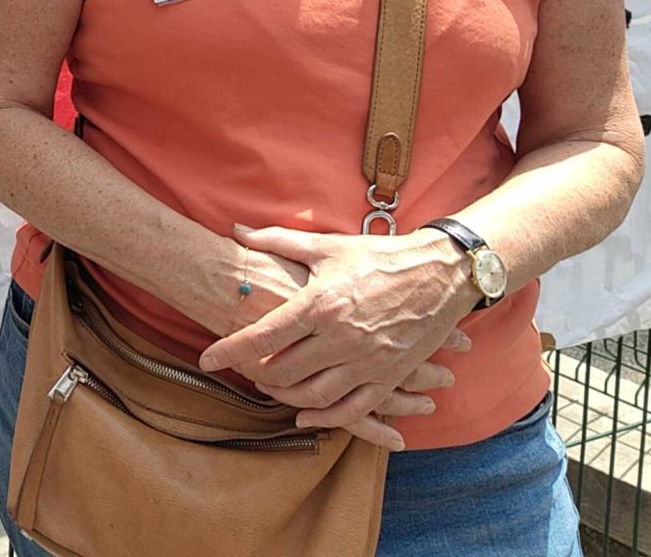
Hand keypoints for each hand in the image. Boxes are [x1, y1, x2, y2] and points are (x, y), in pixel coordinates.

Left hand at [198, 225, 476, 448]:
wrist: (443, 273)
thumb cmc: (382, 257)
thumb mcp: (329, 247)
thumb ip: (279, 242)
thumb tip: (238, 232)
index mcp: (321, 304)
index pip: (263, 336)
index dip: (230, 350)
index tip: (207, 359)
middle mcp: (341, 339)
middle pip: (282, 373)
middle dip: (257, 374)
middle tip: (245, 368)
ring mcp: (367, 362)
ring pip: (313, 396)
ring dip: (285, 397)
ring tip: (270, 386)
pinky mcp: (389, 376)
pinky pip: (352, 409)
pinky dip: (324, 417)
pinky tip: (305, 415)